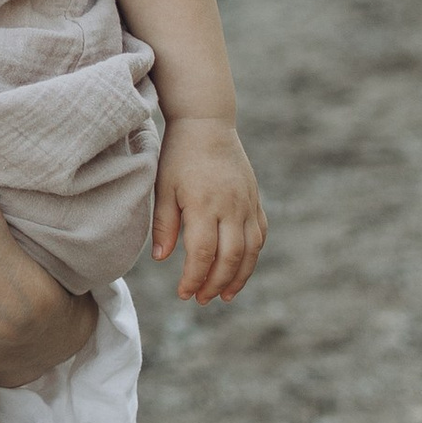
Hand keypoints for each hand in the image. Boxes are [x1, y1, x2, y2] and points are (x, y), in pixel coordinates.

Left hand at [151, 116, 265, 303]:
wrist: (207, 123)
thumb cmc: (179, 154)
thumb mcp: (164, 186)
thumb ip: (164, 224)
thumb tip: (162, 259)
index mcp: (204, 204)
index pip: (203, 253)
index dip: (194, 278)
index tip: (184, 293)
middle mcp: (231, 207)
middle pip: (230, 258)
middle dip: (216, 284)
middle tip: (201, 300)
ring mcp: (247, 204)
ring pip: (250, 251)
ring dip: (239, 277)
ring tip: (225, 295)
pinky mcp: (255, 199)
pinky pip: (259, 235)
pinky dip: (252, 256)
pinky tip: (240, 268)